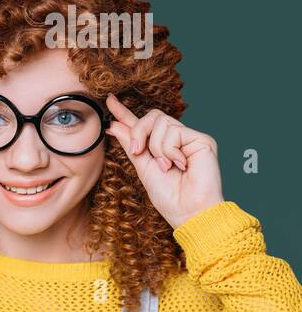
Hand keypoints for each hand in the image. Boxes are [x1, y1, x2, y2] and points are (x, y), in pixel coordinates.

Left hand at [104, 94, 223, 228]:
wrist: (188, 211)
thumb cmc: (169, 196)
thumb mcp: (142, 167)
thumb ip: (131, 144)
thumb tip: (114, 125)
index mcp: (160, 146)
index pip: (142, 124)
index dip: (125, 112)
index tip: (109, 100)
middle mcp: (176, 139)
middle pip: (152, 116)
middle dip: (139, 131)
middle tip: (138, 150)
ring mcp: (189, 138)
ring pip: (161, 123)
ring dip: (157, 148)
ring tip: (166, 166)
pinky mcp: (202, 140)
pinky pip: (174, 132)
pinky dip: (170, 150)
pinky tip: (180, 165)